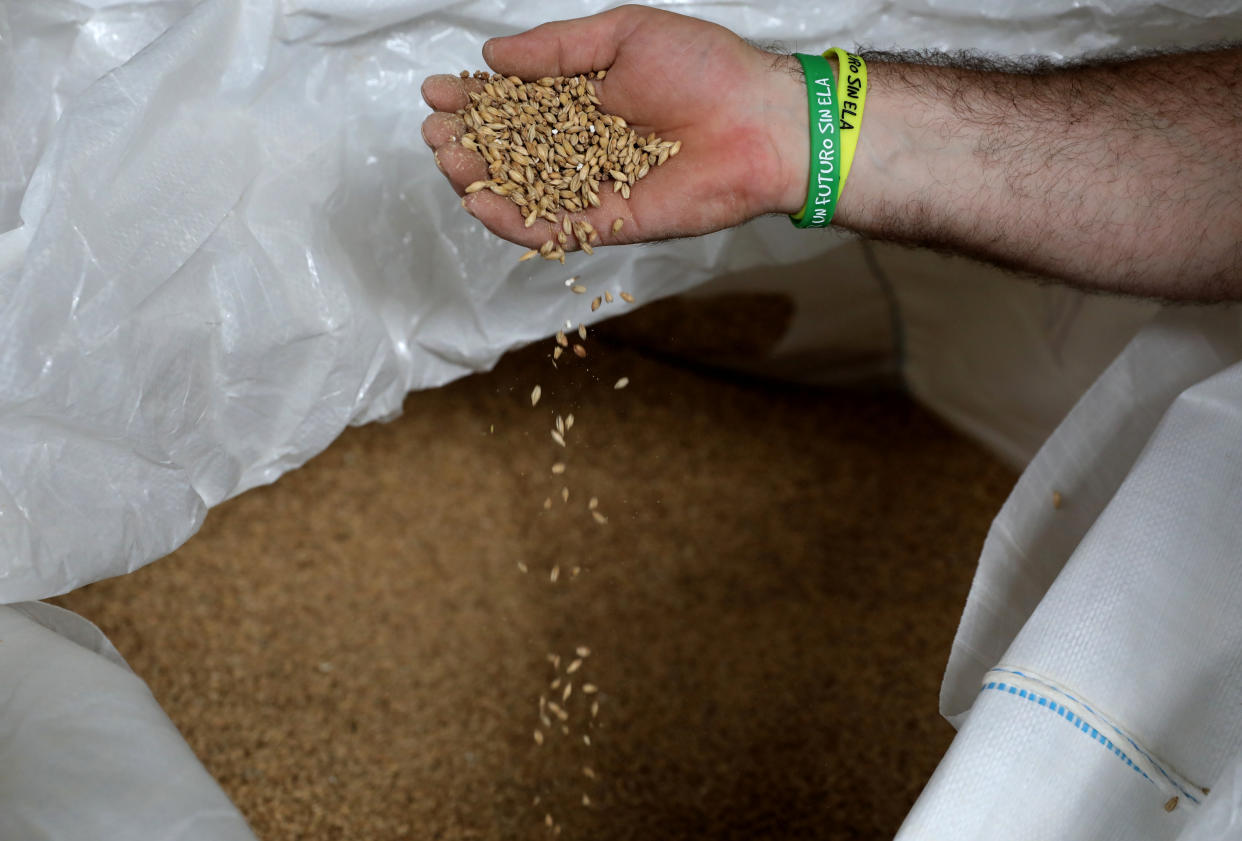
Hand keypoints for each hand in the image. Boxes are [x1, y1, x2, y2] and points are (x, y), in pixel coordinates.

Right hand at [420, 5, 808, 251]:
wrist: (760, 121)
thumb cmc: (706, 68)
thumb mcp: (624, 34)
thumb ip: (557, 49)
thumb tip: (494, 55)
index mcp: (585, 99)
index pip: (516, 104)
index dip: (475, 99)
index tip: (438, 90)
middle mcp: (585, 146)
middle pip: (511, 151)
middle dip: (467, 141)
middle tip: (434, 130)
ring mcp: (595, 187)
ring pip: (524, 192)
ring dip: (479, 180)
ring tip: (448, 160)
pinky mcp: (610, 223)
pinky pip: (554, 229)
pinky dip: (514, 222)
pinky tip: (480, 204)